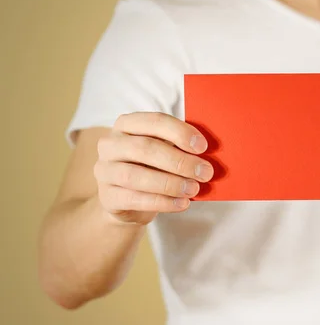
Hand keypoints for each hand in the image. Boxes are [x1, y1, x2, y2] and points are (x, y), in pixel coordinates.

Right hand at [93, 112, 212, 224]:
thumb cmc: (153, 169)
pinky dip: (162, 202)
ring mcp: (104, 171)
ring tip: (194, 189)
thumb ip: (180, 147)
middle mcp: (110, 144)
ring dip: (170, 183)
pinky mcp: (107, 197)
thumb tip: (209, 152)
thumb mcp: (165, 152)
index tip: (203, 147)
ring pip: (135, 175)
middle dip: (179, 161)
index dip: (180, 132)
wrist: (129, 203)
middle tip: (205, 172)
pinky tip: (182, 203)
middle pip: (145, 148)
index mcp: (127, 124)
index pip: (154, 121)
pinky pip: (134, 199)